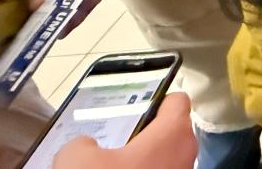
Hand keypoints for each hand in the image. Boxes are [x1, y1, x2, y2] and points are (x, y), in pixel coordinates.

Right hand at [53, 92, 195, 168]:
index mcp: (172, 134)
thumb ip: (83, 143)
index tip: (141, 103)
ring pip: (166, 161)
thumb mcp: (76, 158)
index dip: (159, 99)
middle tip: (117, 139)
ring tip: (112, 165)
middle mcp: (185, 156)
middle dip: (147, 135)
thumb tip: (85, 146)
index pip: (178, 101)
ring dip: (144, 163)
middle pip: (171, 133)